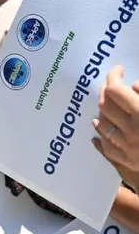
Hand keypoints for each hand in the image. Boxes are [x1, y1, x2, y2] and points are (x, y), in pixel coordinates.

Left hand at [92, 66, 138, 187]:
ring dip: (102, 111)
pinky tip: (99, 127)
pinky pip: (106, 147)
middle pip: (105, 106)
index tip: (119, 70)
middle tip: (112, 84)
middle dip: (106, 90)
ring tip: (107, 104)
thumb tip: (134, 85)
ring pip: (102, 125)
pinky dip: (100, 136)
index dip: (114, 76)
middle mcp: (131, 131)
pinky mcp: (127, 162)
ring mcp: (127, 148)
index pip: (116, 90)